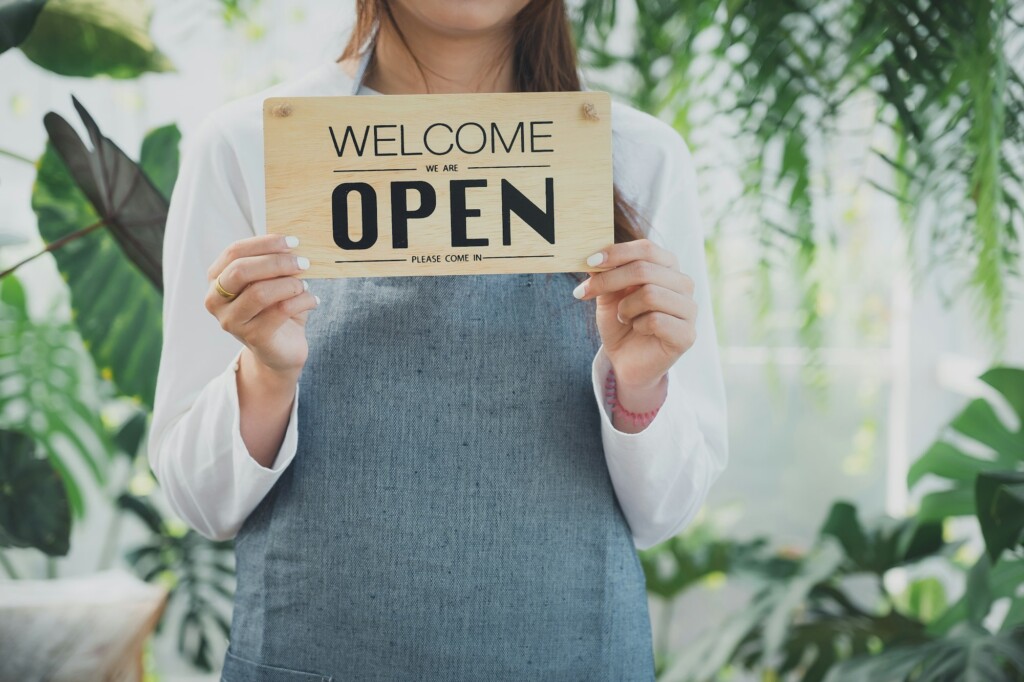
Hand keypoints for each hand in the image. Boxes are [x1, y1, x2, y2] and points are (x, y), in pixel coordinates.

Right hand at [204, 234, 318, 378]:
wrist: (281, 349)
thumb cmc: (275, 308)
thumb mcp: (272, 281)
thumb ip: (274, 262)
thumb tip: (293, 242)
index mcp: (216, 279)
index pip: (234, 252)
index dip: (264, 243)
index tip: (293, 241)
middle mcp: (216, 300)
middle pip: (240, 271)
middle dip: (276, 262)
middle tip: (303, 262)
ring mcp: (231, 321)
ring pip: (259, 293)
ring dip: (289, 284)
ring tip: (305, 285)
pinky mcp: (253, 337)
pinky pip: (280, 311)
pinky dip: (302, 301)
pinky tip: (312, 300)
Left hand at [572, 238, 696, 397]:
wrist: (627, 361)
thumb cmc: (621, 323)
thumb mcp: (608, 294)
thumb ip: (605, 273)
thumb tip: (593, 254)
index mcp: (667, 267)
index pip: (646, 248)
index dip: (616, 253)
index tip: (589, 262)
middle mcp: (684, 284)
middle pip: (644, 269)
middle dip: (609, 280)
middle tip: (586, 292)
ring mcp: (689, 309)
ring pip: (650, 294)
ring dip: (626, 308)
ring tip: (624, 317)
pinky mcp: (687, 334)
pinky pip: (656, 320)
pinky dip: (637, 325)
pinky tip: (638, 330)